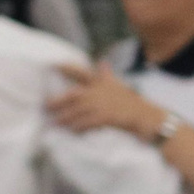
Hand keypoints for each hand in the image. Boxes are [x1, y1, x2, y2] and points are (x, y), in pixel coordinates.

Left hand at [49, 62, 166, 140]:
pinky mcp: (107, 117)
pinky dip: (79, 128)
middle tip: (45, 106)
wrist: (147, 117)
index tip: (53, 64)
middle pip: (74, 95)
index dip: (67, 68)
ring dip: (65, 118)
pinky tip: (72, 131)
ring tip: (54, 123)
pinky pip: (87, 123)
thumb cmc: (131, 102)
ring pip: (78, 111)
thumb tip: (102, 62)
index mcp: (102, 82)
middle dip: (58, 101)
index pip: (82, 72)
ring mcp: (103, 104)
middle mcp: (101, 91)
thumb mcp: (118, 86)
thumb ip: (107, 75)